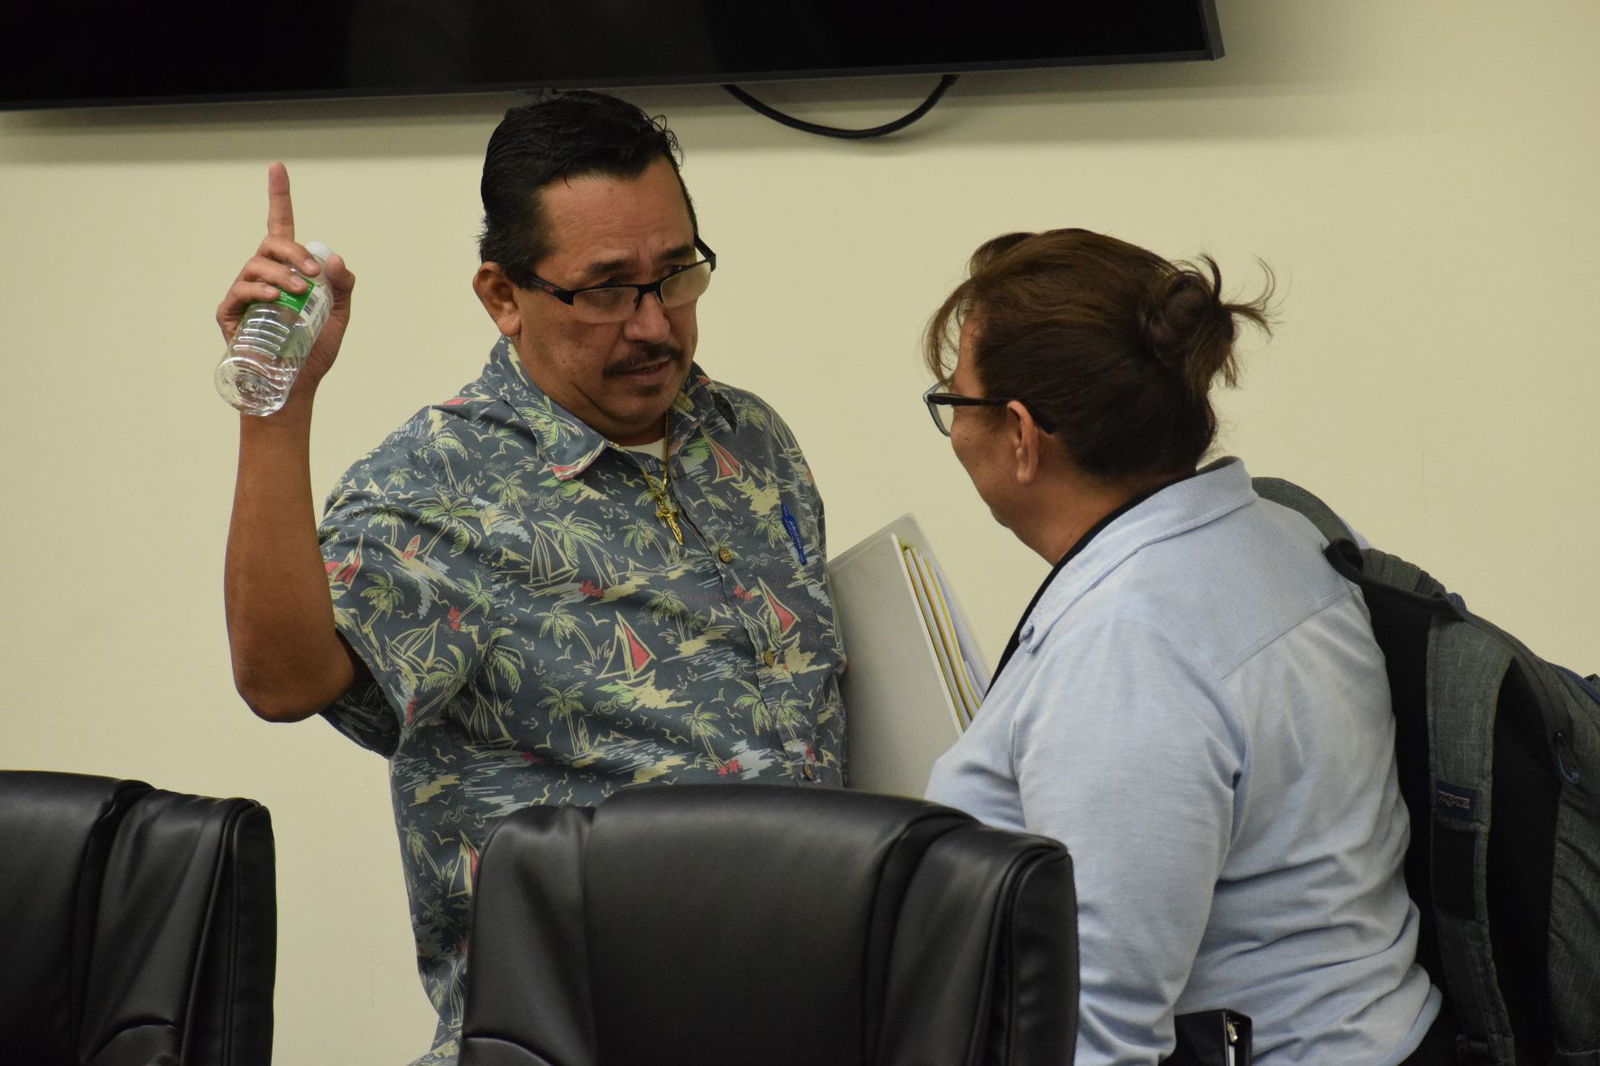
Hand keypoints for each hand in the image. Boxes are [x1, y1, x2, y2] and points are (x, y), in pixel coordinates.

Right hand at [216, 162, 355, 400]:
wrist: (295, 386)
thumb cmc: (312, 351)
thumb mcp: (339, 316)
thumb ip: (343, 287)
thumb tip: (335, 259)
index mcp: (289, 272)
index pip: (282, 227)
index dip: (279, 197)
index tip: (277, 168)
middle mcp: (264, 276)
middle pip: (271, 244)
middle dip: (294, 251)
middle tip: (315, 273)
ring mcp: (244, 293)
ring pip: (256, 265)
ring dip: (282, 273)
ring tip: (300, 291)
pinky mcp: (230, 312)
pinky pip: (241, 290)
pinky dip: (260, 290)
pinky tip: (277, 299)